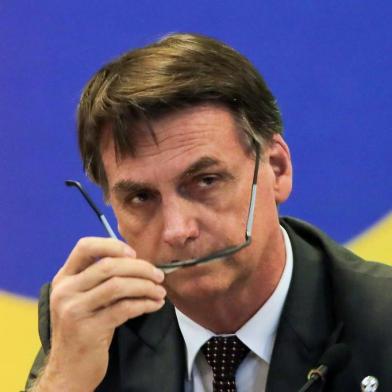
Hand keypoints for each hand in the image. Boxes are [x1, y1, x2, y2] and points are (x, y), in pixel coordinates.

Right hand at [35, 237, 165, 391]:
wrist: (69, 370)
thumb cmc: (84, 329)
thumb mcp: (84, 300)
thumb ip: (100, 280)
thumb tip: (138, 262)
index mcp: (64, 278)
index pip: (85, 246)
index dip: (112, 245)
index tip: (134, 254)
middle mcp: (65, 290)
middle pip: (109, 265)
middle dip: (140, 268)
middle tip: (159, 275)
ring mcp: (74, 310)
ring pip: (118, 285)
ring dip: (146, 286)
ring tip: (160, 291)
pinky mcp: (88, 329)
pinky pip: (125, 308)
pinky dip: (145, 303)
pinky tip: (155, 304)